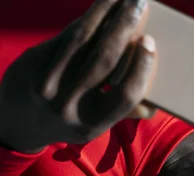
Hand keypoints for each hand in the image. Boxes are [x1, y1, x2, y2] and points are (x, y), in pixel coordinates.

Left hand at [0, 0, 156, 153]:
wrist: (19, 120)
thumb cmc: (69, 119)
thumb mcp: (94, 124)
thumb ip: (122, 112)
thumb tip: (153, 102)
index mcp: (92, 124)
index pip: (125, 95)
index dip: (141, 68)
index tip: (150, 43)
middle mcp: (70, 105)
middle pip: (104, 60)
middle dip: (125, 28)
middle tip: (141, 4)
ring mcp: (50, 81)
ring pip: (84, 38)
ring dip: (107, 11)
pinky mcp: (36, 61)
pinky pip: (68, 33)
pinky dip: (89, 16)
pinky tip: (104, 2)